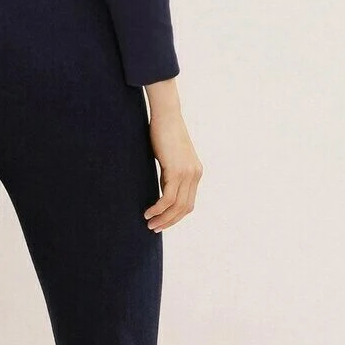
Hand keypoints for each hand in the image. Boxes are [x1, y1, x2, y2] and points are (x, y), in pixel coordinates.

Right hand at [144, 105, 201, 230]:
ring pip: (177, 206)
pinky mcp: (177, 171)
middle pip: (184, 208)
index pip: (188, 203)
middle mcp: (195, 175)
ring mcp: (187, 173)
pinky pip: (168, 198)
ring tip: (149, 223)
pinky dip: (158, 208)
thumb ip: (169, 173)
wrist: (166, 116)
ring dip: (163, 218)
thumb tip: (161, 187)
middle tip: (154, 228)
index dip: (175, 216)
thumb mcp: (169, 157)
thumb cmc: (163, 133)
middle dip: (169, 221)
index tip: (162, 222)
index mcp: (195, 173)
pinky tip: (148, 212)